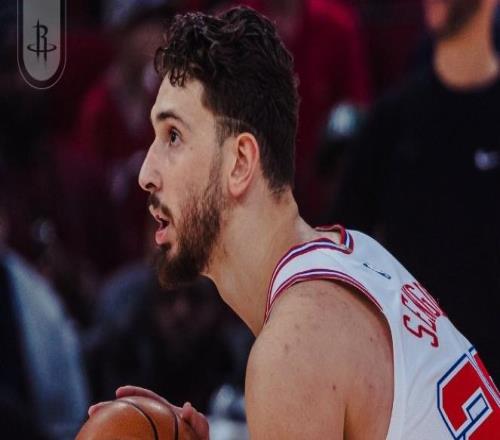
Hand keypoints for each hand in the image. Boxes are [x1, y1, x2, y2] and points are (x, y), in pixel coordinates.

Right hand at [88, 386, 209, 439]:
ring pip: (125, 426)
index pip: (148, 398)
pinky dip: (118, 438)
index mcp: (165, 411)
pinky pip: (128, 437)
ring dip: (107, 425)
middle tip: (93, 410)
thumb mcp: (201, 431)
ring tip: (89, 426)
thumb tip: (186, 407)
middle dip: (110, 407)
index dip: (134, 393)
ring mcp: (147, 430)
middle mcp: (154, 419)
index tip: (118, 392)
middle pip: (129, 410)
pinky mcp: (144, 436)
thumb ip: (198, 421)